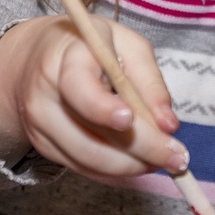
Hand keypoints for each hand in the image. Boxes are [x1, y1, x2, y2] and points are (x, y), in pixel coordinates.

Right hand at [0, 14, 187, 177]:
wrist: (36, 56)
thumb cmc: (90, 46)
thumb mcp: (126, 44)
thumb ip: (150, 81)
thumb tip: (168, 125)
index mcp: (65, 58)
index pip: (79, 88)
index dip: (103, 108)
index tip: (130, 120)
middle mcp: (43, 94)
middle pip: (90, 137)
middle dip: (140, 152)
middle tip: (177, 158)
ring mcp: (38, 124)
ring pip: (88, 160)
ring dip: (131, 167)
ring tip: (162, 160)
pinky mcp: (41, 145)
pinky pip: (82, 167)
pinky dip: (114, 170)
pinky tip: (136, 160)